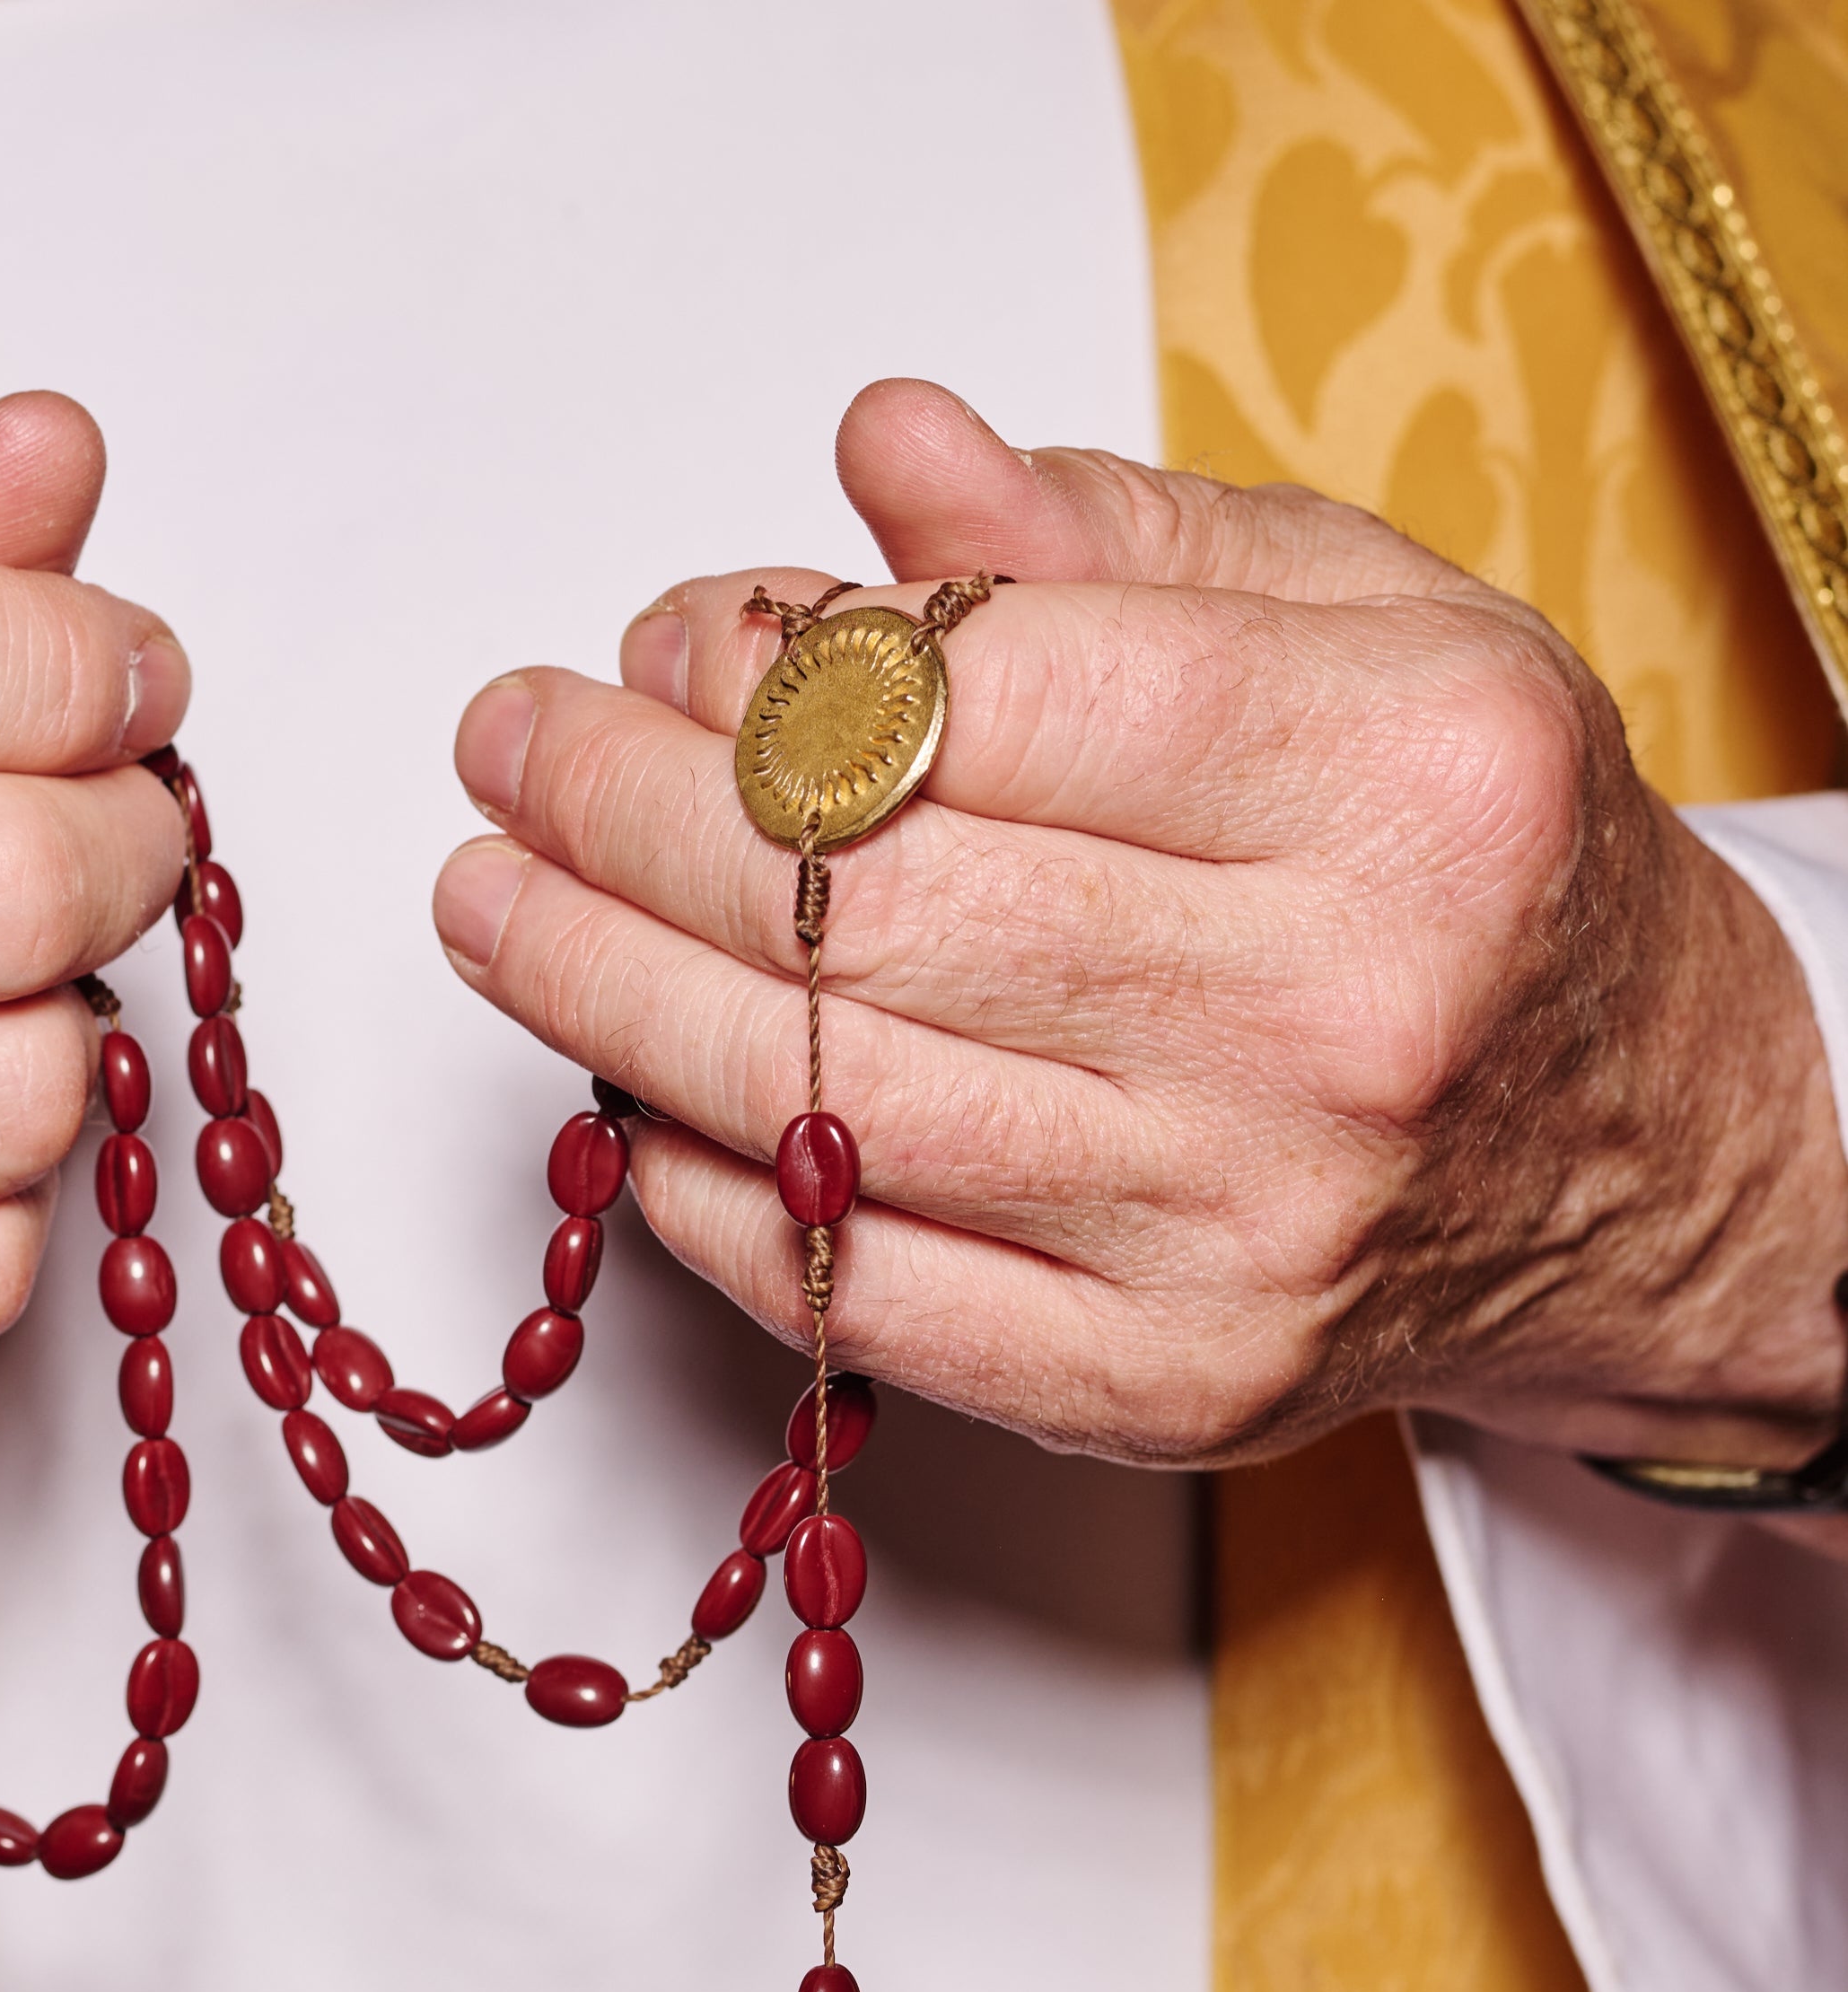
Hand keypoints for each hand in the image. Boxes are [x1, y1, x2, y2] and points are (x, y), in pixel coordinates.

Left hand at [433, 381, 1847, 1516]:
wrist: (1637, 1160)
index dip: (777, 668)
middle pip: (867, 909)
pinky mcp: (1160, 1388)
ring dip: (604, 993)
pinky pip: (857, 1292)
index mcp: (1411, 782)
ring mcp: (1238, 1233)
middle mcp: (1331, 1020)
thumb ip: (1115, 544)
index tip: (658, 644)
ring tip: (498, 903)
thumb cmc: (1472, 875)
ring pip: (823, 1106)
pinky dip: (704, 1195)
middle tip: (510, 755)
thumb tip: (880, 460)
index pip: (999, 698)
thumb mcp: (1369, 636)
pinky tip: (624, 1101)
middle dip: (627, 819)